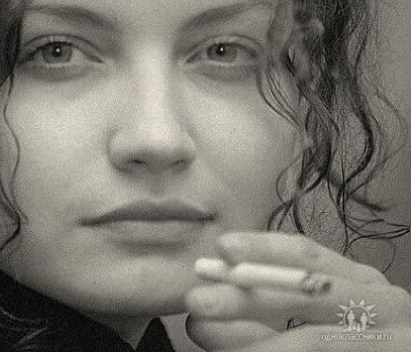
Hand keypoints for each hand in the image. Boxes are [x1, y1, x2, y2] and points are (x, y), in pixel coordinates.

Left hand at [184, 232, 410, 350]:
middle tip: (197, 300)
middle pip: (308, 294)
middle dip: (246, 297)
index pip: (309, 255)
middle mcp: (384, 306)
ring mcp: (391, 342)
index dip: (264, 248)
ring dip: (253, 343)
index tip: (222, 246)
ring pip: (311, 341)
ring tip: (205, 336)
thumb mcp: (314, 316)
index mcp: (361, 281)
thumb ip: (263, 312)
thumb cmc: (348, 336)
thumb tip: (199, 317)